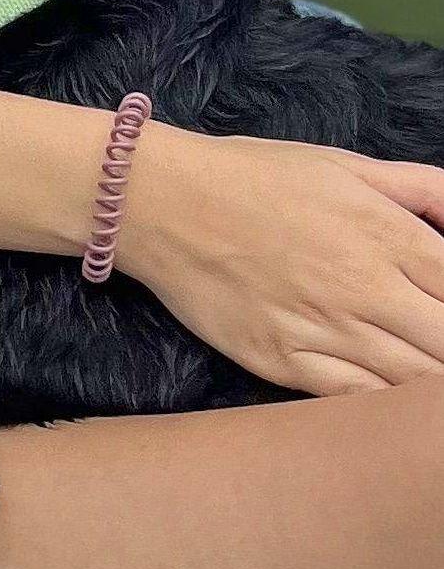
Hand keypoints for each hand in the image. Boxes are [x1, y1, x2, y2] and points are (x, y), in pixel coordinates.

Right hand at [122, 127, 443, 393]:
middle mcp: (363, 287)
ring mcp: (322, 330)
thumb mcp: (344, 165)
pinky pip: (358, 401)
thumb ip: (425, 190)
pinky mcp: (282, 362)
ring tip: (421, 362)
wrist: (154, 199)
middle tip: (436, 339)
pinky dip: (385, 403)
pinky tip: (389, 395)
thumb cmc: (251, 176)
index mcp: (387, 234)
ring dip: (433, 381)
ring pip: (417, 384)